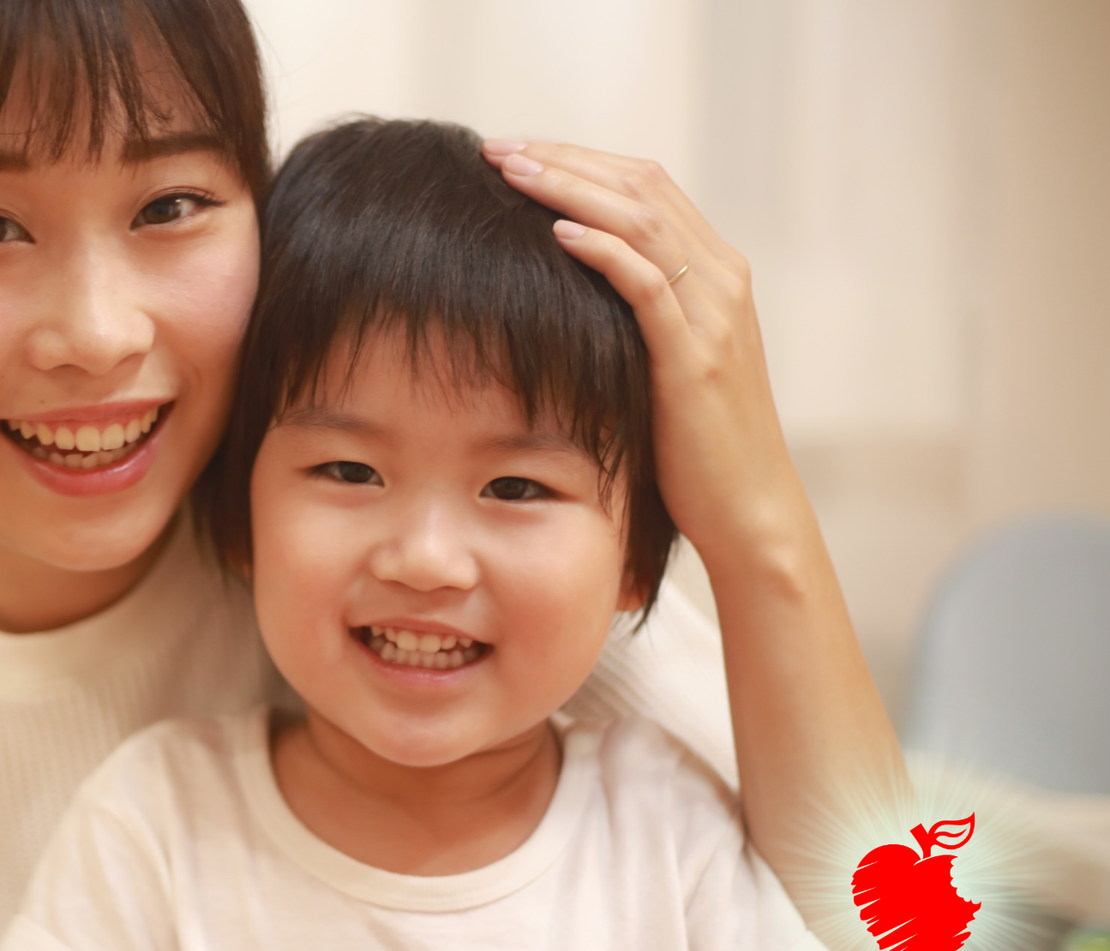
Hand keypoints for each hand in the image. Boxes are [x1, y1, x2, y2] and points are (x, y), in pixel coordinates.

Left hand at [478, 139, 814, 579]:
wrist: (748, 508)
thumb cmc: (692, 444)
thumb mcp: (660, 362)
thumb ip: (630, 317)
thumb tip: (559, 290)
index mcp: (714, 272)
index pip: (645, 185)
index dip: (579, 160)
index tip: (515, 152)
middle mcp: (720, 279)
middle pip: (640, 187)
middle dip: (565, 160)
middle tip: (497, 146)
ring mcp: (713, 314)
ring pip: (641, 221)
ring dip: (571, 189)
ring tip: (512, 171)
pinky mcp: (696, 357)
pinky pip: (648, 285)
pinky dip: (604, 251)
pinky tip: (556, 234)